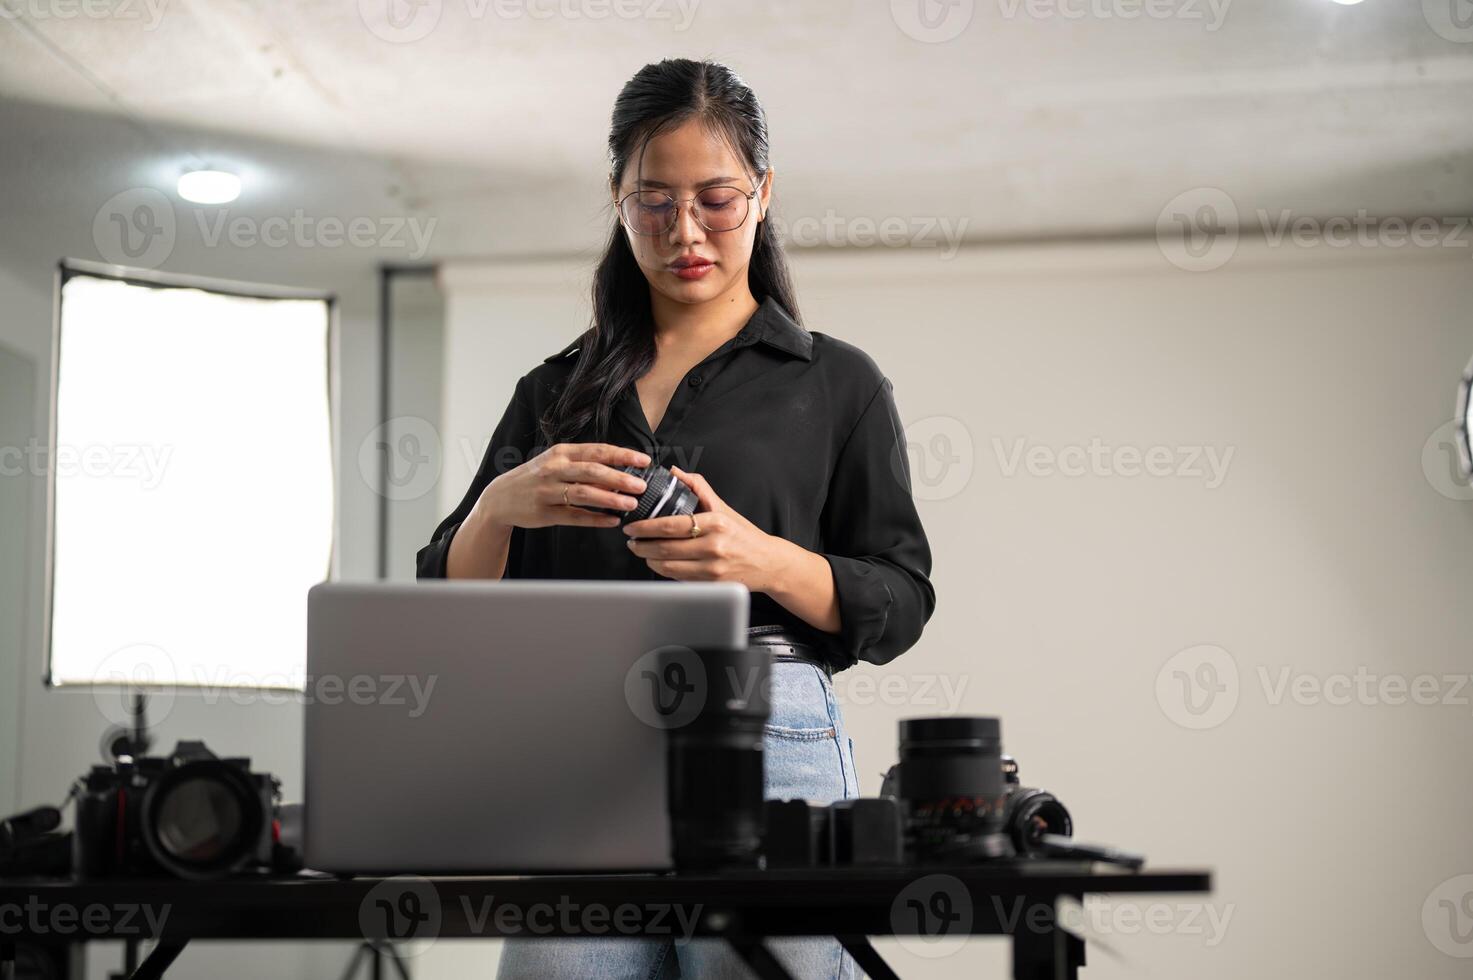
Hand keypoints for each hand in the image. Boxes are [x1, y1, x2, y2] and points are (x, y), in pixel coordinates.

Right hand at [475, 442, 650, 530]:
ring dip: (610, 499)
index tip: (643, 460)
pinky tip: (612, 521)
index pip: (597, 450)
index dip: (622, 455)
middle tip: (641, 485)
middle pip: (592, 471)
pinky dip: (595, 519)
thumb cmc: (536, 477)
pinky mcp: (544, 513)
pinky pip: (574, 516)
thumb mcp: (556, 462)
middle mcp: (554, 469)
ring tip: (631, 504)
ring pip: (584, 493)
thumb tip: (620, 469)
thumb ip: (584, 464)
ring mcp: (547, 491)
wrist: (501, 497)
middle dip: (619, 478)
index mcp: (561, 453)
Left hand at [623, 465, 790, 591]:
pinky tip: (659, 562)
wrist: (768, 562)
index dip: (646, 527)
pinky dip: (664, 570)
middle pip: (665, 548)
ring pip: (668, 566)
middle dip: (641, 545)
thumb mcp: (723, 507)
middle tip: (631, 541)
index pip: (671, 525)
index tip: (633, 527)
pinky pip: (679, 578)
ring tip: (642, 551)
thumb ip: (698, 487)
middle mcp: (714, 545)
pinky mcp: (711, 583)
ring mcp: (712, 567)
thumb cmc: (743, 534)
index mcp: (715, 522)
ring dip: (649, 559)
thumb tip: (674, 472)